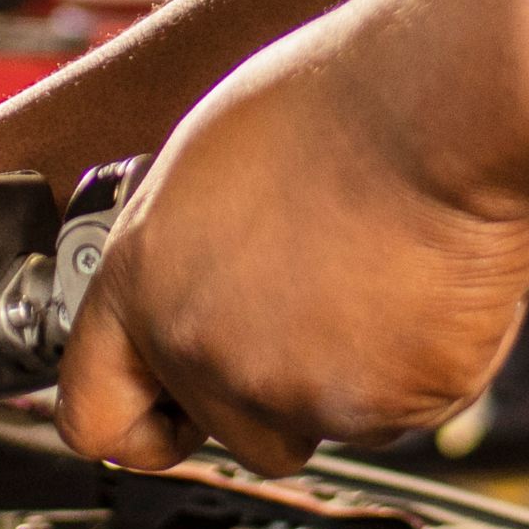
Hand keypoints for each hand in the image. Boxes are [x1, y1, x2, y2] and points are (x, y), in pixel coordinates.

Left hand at [54, 17, 528, 473]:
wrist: (435, 109)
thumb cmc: (337, 99)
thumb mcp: (208, 161)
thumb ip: (183, 254)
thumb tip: (192, 280)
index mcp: (144, 285)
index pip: (92, 416)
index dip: (138, 424)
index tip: (165, 419)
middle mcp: (203, 350)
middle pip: (232, 428)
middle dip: (274, 388)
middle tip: (319, 299)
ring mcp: (291, 389)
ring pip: (322, 421)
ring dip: (349, 375)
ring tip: (375, 275)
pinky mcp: (380, 408)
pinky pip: (398, 415)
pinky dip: (416, 369)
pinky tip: (419, 289)